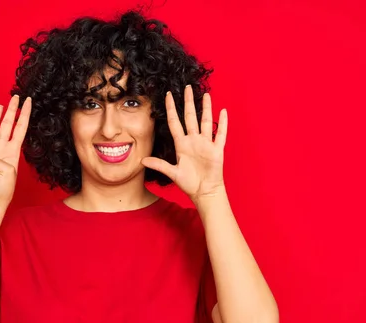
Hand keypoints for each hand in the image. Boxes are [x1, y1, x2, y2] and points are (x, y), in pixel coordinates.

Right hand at [0, 95, 31, 208]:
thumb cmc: (2, 188)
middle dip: (12, 110)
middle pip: (8, 124)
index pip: (20, 127)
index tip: (29, 101)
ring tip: (1, 106)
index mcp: (13, 150)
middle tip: (16, 97)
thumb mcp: (7, 172)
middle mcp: (2, 147)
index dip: (24, 114)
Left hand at [141, 85, 227, 203]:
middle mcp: (193, 141)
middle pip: (190, 117)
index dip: (171, 109)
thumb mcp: (172, 172)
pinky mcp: (216, 150)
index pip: (175, 122)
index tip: (168, 96)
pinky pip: (220, 134)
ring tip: (206, 95)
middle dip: (188, 102)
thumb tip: (142, 161)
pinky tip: (223, 111)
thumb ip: (159, 165)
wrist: (204, 191)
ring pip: (206, 122)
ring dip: (206, 108)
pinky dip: (222, 123)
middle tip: (187, 88)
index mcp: (182, 144)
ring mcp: (206, 144)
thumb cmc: (189, 183)